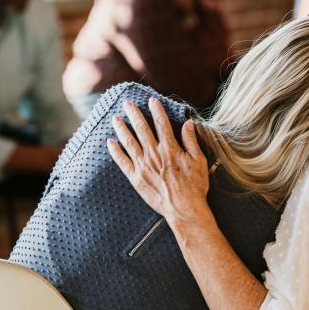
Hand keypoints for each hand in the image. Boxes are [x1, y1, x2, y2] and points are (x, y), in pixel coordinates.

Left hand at [107, 98, 210, 225]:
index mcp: (170, 148)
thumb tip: (188, 123)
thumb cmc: (195, 186)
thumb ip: (191, 141)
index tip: (151, 100)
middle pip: (141, 128)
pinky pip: (122, 161)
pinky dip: (115, 151)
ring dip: (121, 128)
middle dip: (134, 114)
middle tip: (127, 103)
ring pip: (129, 142)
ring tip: (115, 118)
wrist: (184, 209)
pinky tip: (110, 142)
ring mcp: (143, 166)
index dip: (156, 110)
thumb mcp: (199, 161)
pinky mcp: (136, 178)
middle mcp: (154, 154)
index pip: (161, 123)